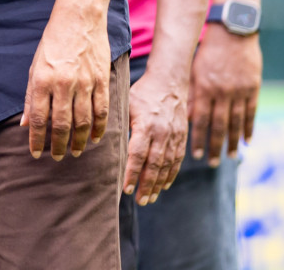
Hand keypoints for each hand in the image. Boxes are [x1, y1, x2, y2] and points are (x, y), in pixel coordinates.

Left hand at [21, 13, 111, 160]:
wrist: (79, 19)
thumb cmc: (53, 43)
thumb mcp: (35, 67)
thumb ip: (31, 97)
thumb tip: (25, 124)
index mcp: (43, 80)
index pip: (39, 119)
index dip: (37, 140)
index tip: (36, 154)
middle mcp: (63, 84)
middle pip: (62, 125)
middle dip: (59, 145)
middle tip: (57, 157)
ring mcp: (85, 83)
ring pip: (84, 122)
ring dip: (80, 141)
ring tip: (76, 152)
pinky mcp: (102, 80)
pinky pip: (102, 110)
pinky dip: (99, 128)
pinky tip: (96, 138)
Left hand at [124, 68, 188, 204]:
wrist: (169, 81)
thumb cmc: (142, 93)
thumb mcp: (126, 103)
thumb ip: (118, 123)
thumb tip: (101, 140)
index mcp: (146, 124)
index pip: (138, 154)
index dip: (132, 173)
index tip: (127, 189)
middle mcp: (162, 132)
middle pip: (154, 164)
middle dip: (147, 185)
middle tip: (140, 201)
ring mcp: (174, 135)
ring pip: (167, 165)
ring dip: (159, 184)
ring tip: (150, 198)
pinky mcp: (182, 136)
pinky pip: (178, 159)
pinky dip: (171, 174)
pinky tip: (164, 185)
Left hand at [189, 26, 261, 164]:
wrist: (233, 32)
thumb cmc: (208, 51)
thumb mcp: (193, 70)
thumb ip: (190, 93)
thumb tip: (185, 118)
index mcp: (204, 88)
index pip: (199, 119)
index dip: (197, 138)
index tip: (194, 155)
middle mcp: (221, 92)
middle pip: (217, 125)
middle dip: (213, 146)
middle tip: (210, 163)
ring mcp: (239, 91)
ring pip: (235, 122)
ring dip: (232, 142)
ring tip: (230, 157)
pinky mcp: (253, 88)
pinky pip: (251, 113)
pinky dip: (248, 128)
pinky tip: (247, 141)